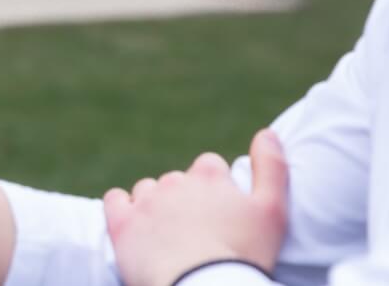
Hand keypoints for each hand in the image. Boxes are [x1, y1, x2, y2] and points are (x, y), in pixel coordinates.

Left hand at [104, 129, 288, 285]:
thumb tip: (268, 133)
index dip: (217, 191)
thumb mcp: (273, 212)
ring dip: (156, 206)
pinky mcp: (122, 222)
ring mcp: (146, 201)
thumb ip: (272, 168)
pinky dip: (123, 208)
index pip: (210, 167)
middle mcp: (175, 181)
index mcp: (209, 175)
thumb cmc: (244, 256)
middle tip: (198, 233)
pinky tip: (135, 226)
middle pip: (179, 181)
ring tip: (169, 237)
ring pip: (148, 190)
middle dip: (187, 201)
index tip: (222, 215)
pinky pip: (115, 200)